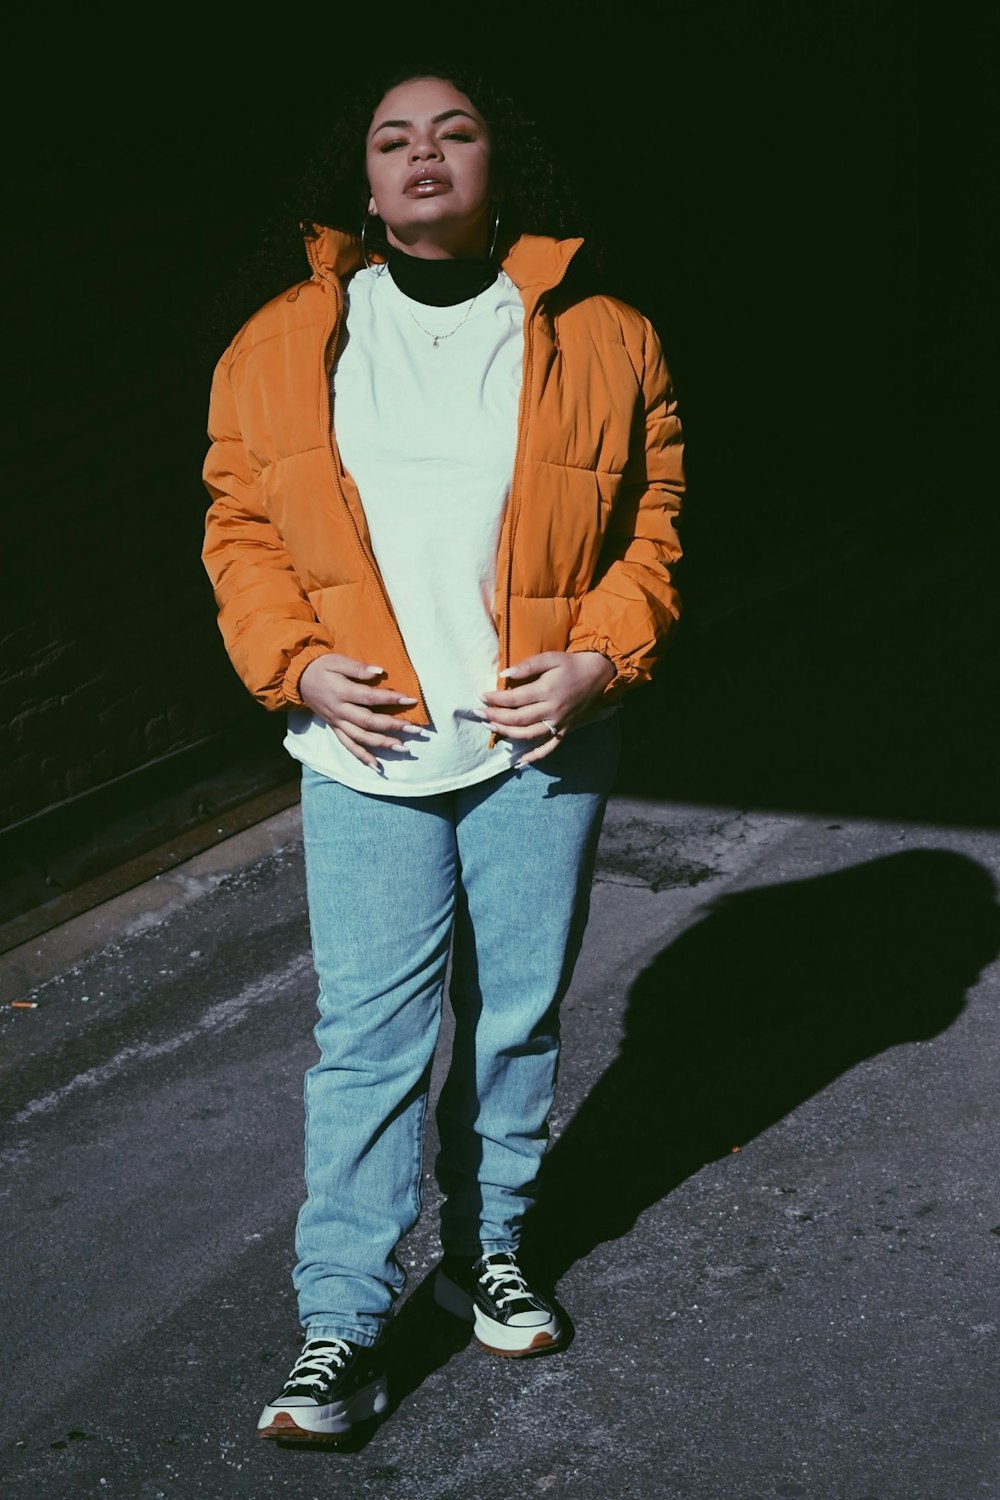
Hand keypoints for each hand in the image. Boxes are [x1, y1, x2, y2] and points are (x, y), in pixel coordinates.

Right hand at [299, 654, 422, 770]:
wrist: (298, 680)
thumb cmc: (321, 668)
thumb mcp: (336, 661)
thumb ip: (357, 668)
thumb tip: (379, 672)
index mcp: (341, 692)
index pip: (370, 698)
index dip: (391, 700)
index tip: (411, 700)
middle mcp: (339, 711)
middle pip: (369, 722)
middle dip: (393, 726)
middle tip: (415, 730)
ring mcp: (337, 723)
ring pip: (361, 738)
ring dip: (382, 744)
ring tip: (403, 748)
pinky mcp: (335, 729)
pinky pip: (348, 746)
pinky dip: (363, 757)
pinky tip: (377, 767)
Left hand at [480, 651, 614, 765]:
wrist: (598, 674)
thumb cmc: (571, 664)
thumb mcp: (550, 657)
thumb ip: (527, 665)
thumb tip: (504, 673)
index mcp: (547, 690)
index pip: (514, 698)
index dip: (496, 699)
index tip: (481, 697)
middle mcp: (552, 710)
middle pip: (518, 719)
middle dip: (495, 717)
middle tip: (478, 714)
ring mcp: (558, 723)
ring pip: (528, 734)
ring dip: (507, 734)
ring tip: (490, 728)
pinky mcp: (564, 730)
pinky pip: (549, 748)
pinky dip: (534, 757)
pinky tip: (519, 763)